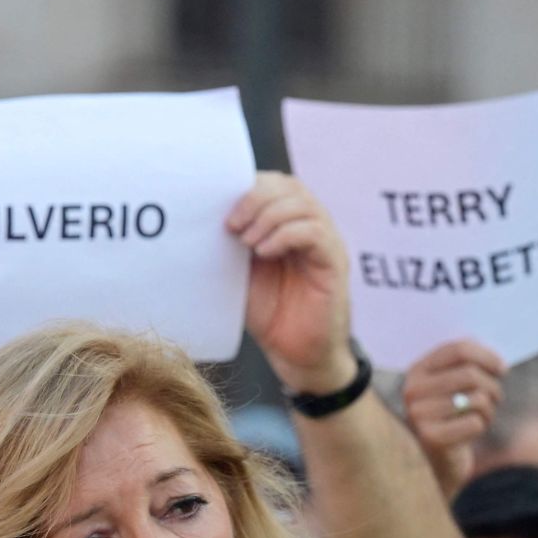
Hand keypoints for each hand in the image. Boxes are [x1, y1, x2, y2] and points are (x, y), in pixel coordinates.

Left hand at [228, 172, 355, 391]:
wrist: (295, 354)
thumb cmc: (268, 313)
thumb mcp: (240, 273)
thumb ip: (231, 245)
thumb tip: (202, 220)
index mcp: (287, 222)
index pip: (273, 183)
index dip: (248, 187)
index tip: (220, 208)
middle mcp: (309, 225)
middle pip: (289, 186)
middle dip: (256, 198)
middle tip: (232, 224)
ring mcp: (324, 241)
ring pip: (303, 204)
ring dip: (269, 216)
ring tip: (247, 241)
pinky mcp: (334, 261)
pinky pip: (315, 232)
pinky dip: (286, 235)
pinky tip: (265, 252)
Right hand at [400, 339, 505, 496]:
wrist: (440, 462)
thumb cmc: (454, 417)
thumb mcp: (454, 387)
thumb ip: (466, 365)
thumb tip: (496, 358)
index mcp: (417, 371)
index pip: (458, 350)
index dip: (487, 356)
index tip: (502, 369)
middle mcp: (412, 390)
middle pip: (470, 374)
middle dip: (493, 386)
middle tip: (496, 398)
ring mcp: (418, 415)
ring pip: (476, 398)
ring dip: (489, 408)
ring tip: (483, 416)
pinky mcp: (430, 437)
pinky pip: (474, 422)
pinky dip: (482, 426)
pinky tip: (472, 432)